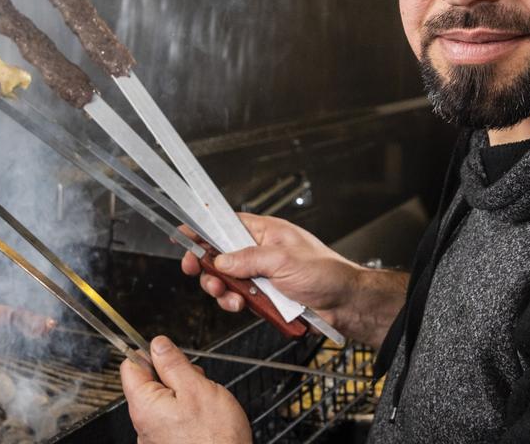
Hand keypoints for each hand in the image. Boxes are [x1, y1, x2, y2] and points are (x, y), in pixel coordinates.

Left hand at [121, 335, 251, 443]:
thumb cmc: (215, 438)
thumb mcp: (197, 388)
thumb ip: (174, 363)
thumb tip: (158, 344)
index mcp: (144, 405)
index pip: (130, 366)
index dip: (150, 354)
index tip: (170, 354)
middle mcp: (143, 423)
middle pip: (148, 383)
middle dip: (172, 375)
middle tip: (196, 381)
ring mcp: (155, 436)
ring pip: (163, 400)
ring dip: (182, 394)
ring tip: (204, 402)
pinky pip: (172, 418)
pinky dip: (186, 412)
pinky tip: (203, 418)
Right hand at [181, 213, 407, 346]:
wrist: (345, 305)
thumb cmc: (326, 273)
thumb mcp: (283, 260)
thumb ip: (248, 259)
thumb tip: (222, 259)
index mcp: (265, 232)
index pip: (226, 224)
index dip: (203, 229)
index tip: (184, 234)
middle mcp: (260, 251)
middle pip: (220, 254)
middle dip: (207, 265)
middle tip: (196, 271)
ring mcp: (261, 275)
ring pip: (226, 279)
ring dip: (220, 288)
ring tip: (227, 294)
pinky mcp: (264, 297)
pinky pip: (238, 298)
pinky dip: (234, 303)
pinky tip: (241, 305)